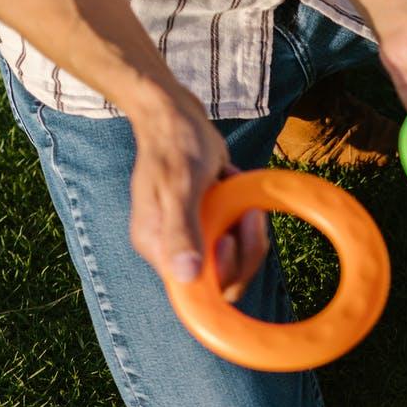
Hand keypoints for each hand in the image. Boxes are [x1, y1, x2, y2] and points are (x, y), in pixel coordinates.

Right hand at [126, 93, 266, 292]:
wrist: (176, 115)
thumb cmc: (174, 145)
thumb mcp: (178, 186)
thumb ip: (182, 230)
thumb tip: (185, 275)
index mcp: (157, 246)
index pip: (195, 290)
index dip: (221, 274)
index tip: (229, 239)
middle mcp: (174, 249)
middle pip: (223, 278)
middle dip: (245, 247)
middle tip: (248, 212)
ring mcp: (194, 237)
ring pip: (238, 258)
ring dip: (248, 227)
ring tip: (238, 190)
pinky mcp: (210, 224)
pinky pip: (240, 236)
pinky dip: (245, 214)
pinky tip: (231, 183)